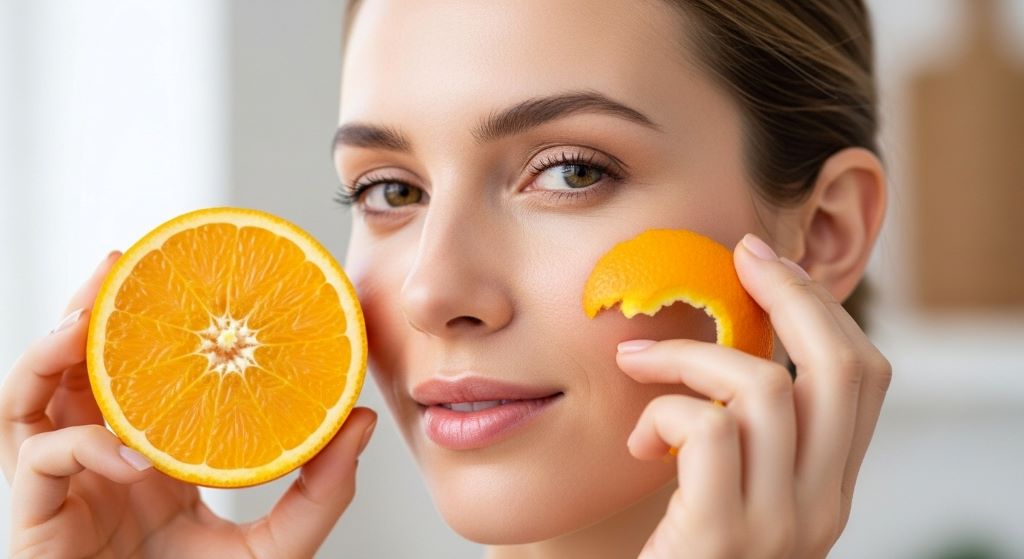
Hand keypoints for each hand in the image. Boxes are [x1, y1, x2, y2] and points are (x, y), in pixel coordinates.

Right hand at [1, 251, 377, 558]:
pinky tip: (129, 451)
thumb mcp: (278, 545)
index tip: (179, 275)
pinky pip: (38, 463)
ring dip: (51, 352)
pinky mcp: (34, 521)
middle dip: (87, 310)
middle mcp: (97, 462)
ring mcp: (60, 489)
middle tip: (119, 264)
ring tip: (87, 319)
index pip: (135, 376)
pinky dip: (78, 445)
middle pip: (70, 369)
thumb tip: (362, 419)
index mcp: (148, 456)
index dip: (147, 324)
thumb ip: (320, 490)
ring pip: (26, 401)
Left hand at [616, 234, 891, 558]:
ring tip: (639, 362)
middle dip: (791, 293)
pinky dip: (665, 410)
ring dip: (691, 355)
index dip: (822, 306)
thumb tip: (730, 341)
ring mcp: (781, 526)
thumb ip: (744, 431)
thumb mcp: (729, 486)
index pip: (863, 375)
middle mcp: (823, 507)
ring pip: (767, 387)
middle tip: (740, 256)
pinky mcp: (725, 536)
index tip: (769, 262)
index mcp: (829, 486)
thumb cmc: (677, 550)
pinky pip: (709, 427)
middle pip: (842, 366)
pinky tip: (638, 437)